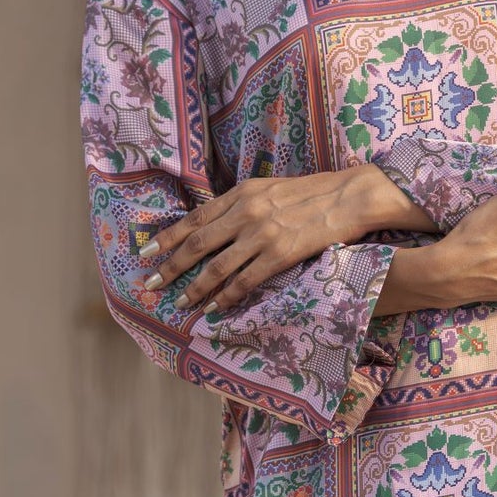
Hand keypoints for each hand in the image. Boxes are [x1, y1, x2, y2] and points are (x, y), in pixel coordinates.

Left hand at [136, 164, 431, 314]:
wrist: (351, 197)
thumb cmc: (314, 194)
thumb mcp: (271, 189)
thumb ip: (243, 204)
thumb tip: (218, 224)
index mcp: (242, 193)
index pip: (195, 218)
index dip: (168, 236)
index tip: (146, 251)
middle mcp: (247, 211)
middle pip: (198, 243)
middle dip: (171, 266)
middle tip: (151, 283)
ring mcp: (263, 233)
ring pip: (218, 266)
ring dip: (195, 287)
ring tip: (181, 303)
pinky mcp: (281, 253)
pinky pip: (246, 280)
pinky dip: (227, 296)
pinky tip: (215, 308)